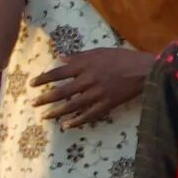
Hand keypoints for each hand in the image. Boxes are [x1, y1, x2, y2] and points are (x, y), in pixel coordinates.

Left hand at [33, 45, 154, 128]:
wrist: (145, 70)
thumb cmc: (123, 58)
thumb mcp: (100, 51)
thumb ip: (80, 56)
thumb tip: (60, 57)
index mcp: (86, 65)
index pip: (59, 73)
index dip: (44, 79)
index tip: (32, 84)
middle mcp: (88, 80)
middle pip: (62, 91)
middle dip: (45, 98)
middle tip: (33, 104)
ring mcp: (97, 94)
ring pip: (72, 105)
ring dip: (56, 112)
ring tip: (44, 116)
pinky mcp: (106, 104)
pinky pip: (88, 115)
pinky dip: (77, 121)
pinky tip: (66, 125)